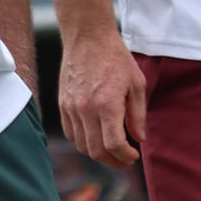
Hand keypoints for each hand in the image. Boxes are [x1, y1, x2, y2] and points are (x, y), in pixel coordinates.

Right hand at [59, 23, 146, 165]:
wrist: (88, 38)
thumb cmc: (115, 58)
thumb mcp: (136, 84)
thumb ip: (137, 115)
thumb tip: (138, 139)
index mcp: (107, 105)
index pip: (113, 145)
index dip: (125, 156)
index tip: (133, 156)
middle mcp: (86, 109)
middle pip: (96, 151)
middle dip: (113, 161)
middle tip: (125, 160)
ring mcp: (71, 108)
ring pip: (81, 145)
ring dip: (98, 154)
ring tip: (112, 151)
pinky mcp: (62, 104)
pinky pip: (70, 133)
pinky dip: (83, 142)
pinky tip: (96, 138)